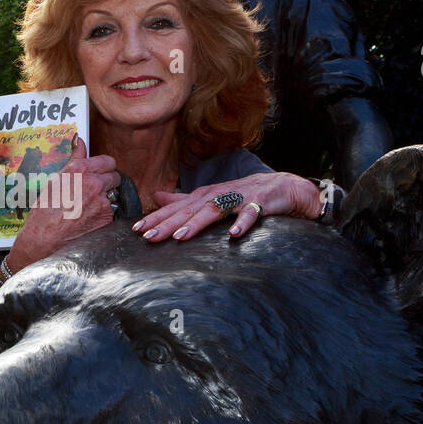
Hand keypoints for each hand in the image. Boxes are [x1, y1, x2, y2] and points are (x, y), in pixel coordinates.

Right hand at [4, 137, 121, 272]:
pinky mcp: (107, 218)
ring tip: (88, 208)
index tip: (101, 171)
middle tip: (95, 191)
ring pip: (114, 195)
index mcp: (80, 170)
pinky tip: (88, 219)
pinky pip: (111, 212)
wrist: (44, 238)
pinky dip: (103, 215)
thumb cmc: (44, 209)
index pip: (108, 161)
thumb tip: (79, 140)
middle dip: (108, 182)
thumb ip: (73, 159)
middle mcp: (94, 183)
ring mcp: (102, 201)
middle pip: (115, 176)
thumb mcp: (55, 179)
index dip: (105, 167)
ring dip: (106, 199)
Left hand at [132, 173, 322, 242]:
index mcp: (206, 195)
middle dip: (168, 223)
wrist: (286, 187)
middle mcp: (219, 194)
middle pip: (190, 209)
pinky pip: (252, 214)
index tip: (137, 230)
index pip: (177, 208)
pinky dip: (243, 223)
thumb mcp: (213, 196)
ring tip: (181, 237)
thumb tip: (157, 197)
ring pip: (215, 210)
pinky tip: (234, 236)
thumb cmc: (246, 194)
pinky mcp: (261, 203)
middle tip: (148, 236)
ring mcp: (240, 198)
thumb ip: (185, 199)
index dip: (157, 218)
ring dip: (197, 223)